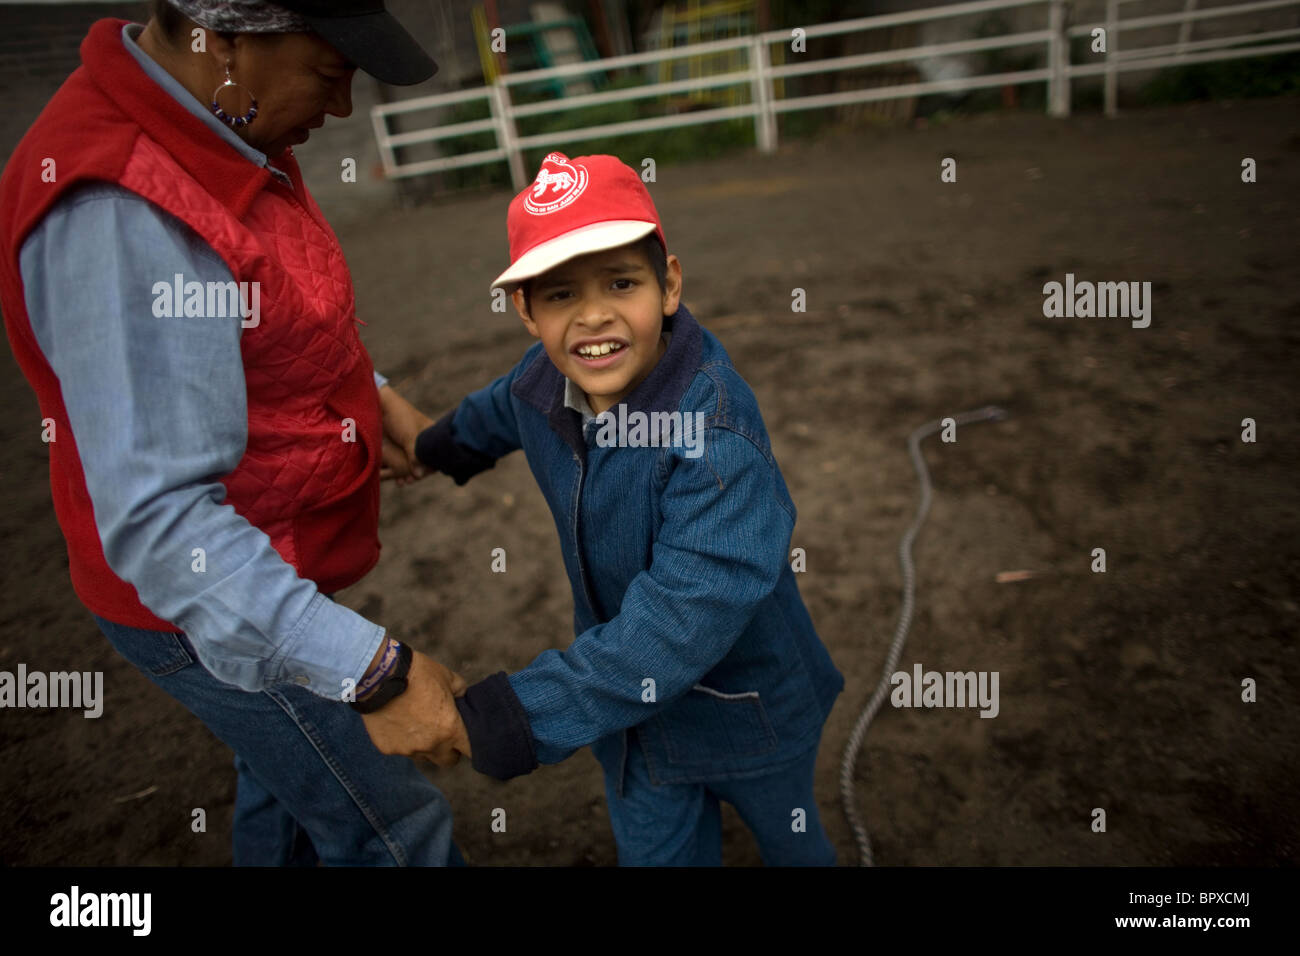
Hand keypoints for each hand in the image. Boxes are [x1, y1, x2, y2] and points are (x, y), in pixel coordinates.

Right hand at [359, 650, 469, 767]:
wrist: (380, 676)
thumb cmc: (417, 674)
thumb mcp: (447, 677)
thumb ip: (460, 691)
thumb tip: (462, 697)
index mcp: (450, 729)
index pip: (470, 750)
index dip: (470, 745)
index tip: (466, 739)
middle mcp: (431, 745)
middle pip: (447, 760)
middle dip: (448, 750)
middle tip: (441, 732)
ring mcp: (408, 749)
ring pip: (421, 755)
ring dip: (422, 744)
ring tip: (414, 721)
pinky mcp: (388, 749)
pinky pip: (399, 749)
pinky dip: (400, 739)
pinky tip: (395, 720)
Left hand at [378, 385, 433, 481]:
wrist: (379, 404)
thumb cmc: (400, 417)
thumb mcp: (410, 436)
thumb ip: (415, 457)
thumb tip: (419, 477)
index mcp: (431, 434)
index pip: (436, 455)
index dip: (430, 468)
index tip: (421, 477)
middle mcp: (422, 440)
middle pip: (423, 462)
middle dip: (416, 473)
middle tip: (409, 480)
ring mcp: (409, 443)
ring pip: (410, 463)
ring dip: (406, 474)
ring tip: (402, 482)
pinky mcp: (396, 446)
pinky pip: (399, 461)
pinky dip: (397, 470)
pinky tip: (396, 478)